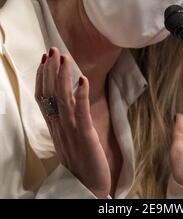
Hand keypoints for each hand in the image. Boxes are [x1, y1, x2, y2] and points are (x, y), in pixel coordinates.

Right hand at [35, 47, 110, 197]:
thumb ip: (66, 116)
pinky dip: (81, 95)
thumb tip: (69, 93)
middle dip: (50, 70)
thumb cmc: (80, 159)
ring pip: (63, 99)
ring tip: (64, 58)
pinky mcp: (85, 135)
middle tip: (52, 50)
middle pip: (50, 94)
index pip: (43, 97)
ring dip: (63, 76)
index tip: (44, 59)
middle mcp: (59, 126)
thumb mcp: (68, 135)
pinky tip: (82, 79)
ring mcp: (71, 130)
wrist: (87, 186)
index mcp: (54, 125)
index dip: (42, 77)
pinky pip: (81, 113)